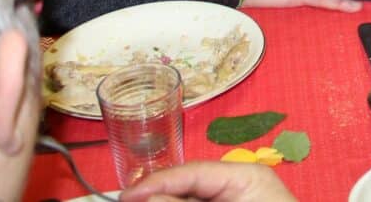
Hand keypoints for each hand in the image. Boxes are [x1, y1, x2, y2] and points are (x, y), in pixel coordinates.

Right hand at [119, 160, 297, 200]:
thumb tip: (149, 198)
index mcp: (244, 177)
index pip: (193, 172)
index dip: (157, 182)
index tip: (126, 196)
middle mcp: (236, 186)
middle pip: (187, 188)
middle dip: (157, 198)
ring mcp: (230, 201)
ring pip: (188, 200)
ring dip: (166, 201)